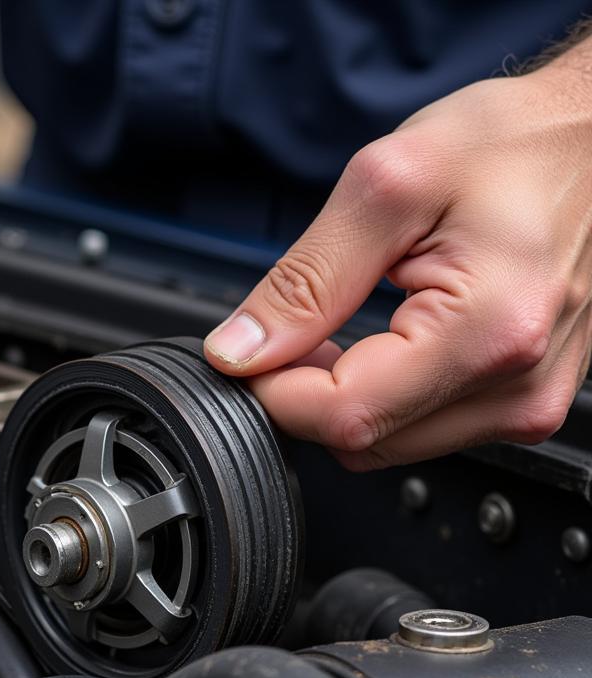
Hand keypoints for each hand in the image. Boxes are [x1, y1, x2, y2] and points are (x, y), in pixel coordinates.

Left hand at [204, 62, 591, 468]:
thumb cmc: (516, 144)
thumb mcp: (386, 186)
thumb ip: (305, 281)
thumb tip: (240, 352)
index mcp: (489, 331)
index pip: (343, 417)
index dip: (275, 391)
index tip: (250, 353)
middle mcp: (517, 386)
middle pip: (361, 443)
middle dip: (307, 394)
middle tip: (303, 324)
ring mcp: (526, 402)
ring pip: (386, 445)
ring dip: (344, 396)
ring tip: (357, 320)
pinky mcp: (522, 403)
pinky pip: (420, 429)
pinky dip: (383, 395)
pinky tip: (389, 340)